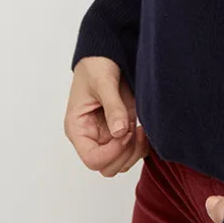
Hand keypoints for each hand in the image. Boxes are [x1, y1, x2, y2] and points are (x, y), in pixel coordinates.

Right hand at [64, 57, 149, 175]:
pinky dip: (141, 147)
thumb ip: (113, 107)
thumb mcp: (103, 82)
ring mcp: (107, 136)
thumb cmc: (96, 65)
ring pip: (121, 164)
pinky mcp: (121, 131)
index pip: (92, 159)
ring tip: (141, 129)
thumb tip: (120, 132)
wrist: (105, 54)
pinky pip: (131, 152)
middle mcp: (91, 137)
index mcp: (78, 129)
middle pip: (108, 167)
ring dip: (135, 151)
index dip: (112, 152)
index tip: (125, 132)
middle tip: (135, 129)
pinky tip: (145, 130)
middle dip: (125, 153)